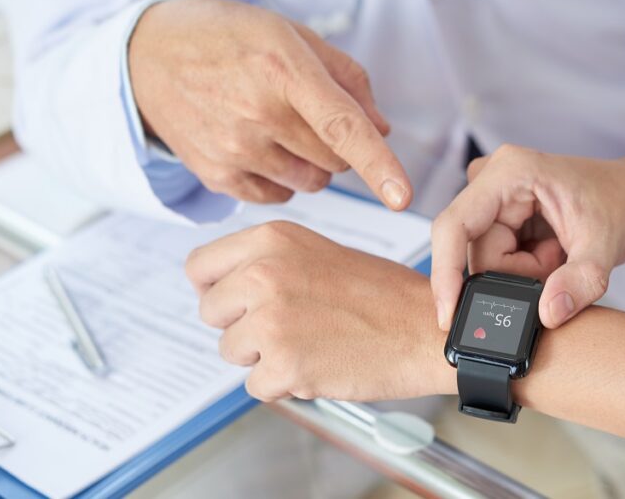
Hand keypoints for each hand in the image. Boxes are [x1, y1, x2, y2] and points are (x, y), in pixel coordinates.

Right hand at [129, 0, 411, 208]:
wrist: (148, 57)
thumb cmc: (225, 38)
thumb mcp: (290, 34)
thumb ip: (346, 79)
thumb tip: (382, 129)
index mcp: (283, 69)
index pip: (343, 126)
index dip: (378, 164)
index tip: (402, 197)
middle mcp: (257, 113)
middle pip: (335, 161)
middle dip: (338, 146)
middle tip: (309, 117)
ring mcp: (234, 148)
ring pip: (311, 183)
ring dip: (311, 165)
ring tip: (279, 129)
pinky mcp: (216, 175)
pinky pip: (277, 197)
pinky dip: (281, 180)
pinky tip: (259, 148)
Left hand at [185, 222, 455, 401]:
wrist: (425, 330)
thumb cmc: (380, 295)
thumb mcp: (316, 252)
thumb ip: (266, 263)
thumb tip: (220, 287)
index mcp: (270, 239)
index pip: (199, 267)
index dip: (213, 289)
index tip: (230, 303)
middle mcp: (263, 273)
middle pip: (210, 312)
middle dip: (240, 325)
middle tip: (287, 327)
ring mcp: (270, 320)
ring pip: (231, 351)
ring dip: (262, 356)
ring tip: (310, 343)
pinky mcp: (283, 364)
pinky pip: (256, 386)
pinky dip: (284, 385)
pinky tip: (319, 366)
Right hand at [431, 145, 624, 328]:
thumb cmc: (624, 203)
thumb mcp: (606, 245)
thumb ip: (579, 281)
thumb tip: (547, 315)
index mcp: (510, 172)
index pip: (455, 226)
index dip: (445, 271)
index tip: (448, 313)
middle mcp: (491, 179)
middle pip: (473, 251)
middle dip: (514, 273)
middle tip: (556, 263)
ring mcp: (492, 197)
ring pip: (484, 260)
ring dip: (522, 272)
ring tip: (558, 254)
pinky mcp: (496, 214)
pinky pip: (494, 258)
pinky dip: (523, 268)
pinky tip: (550, 252)